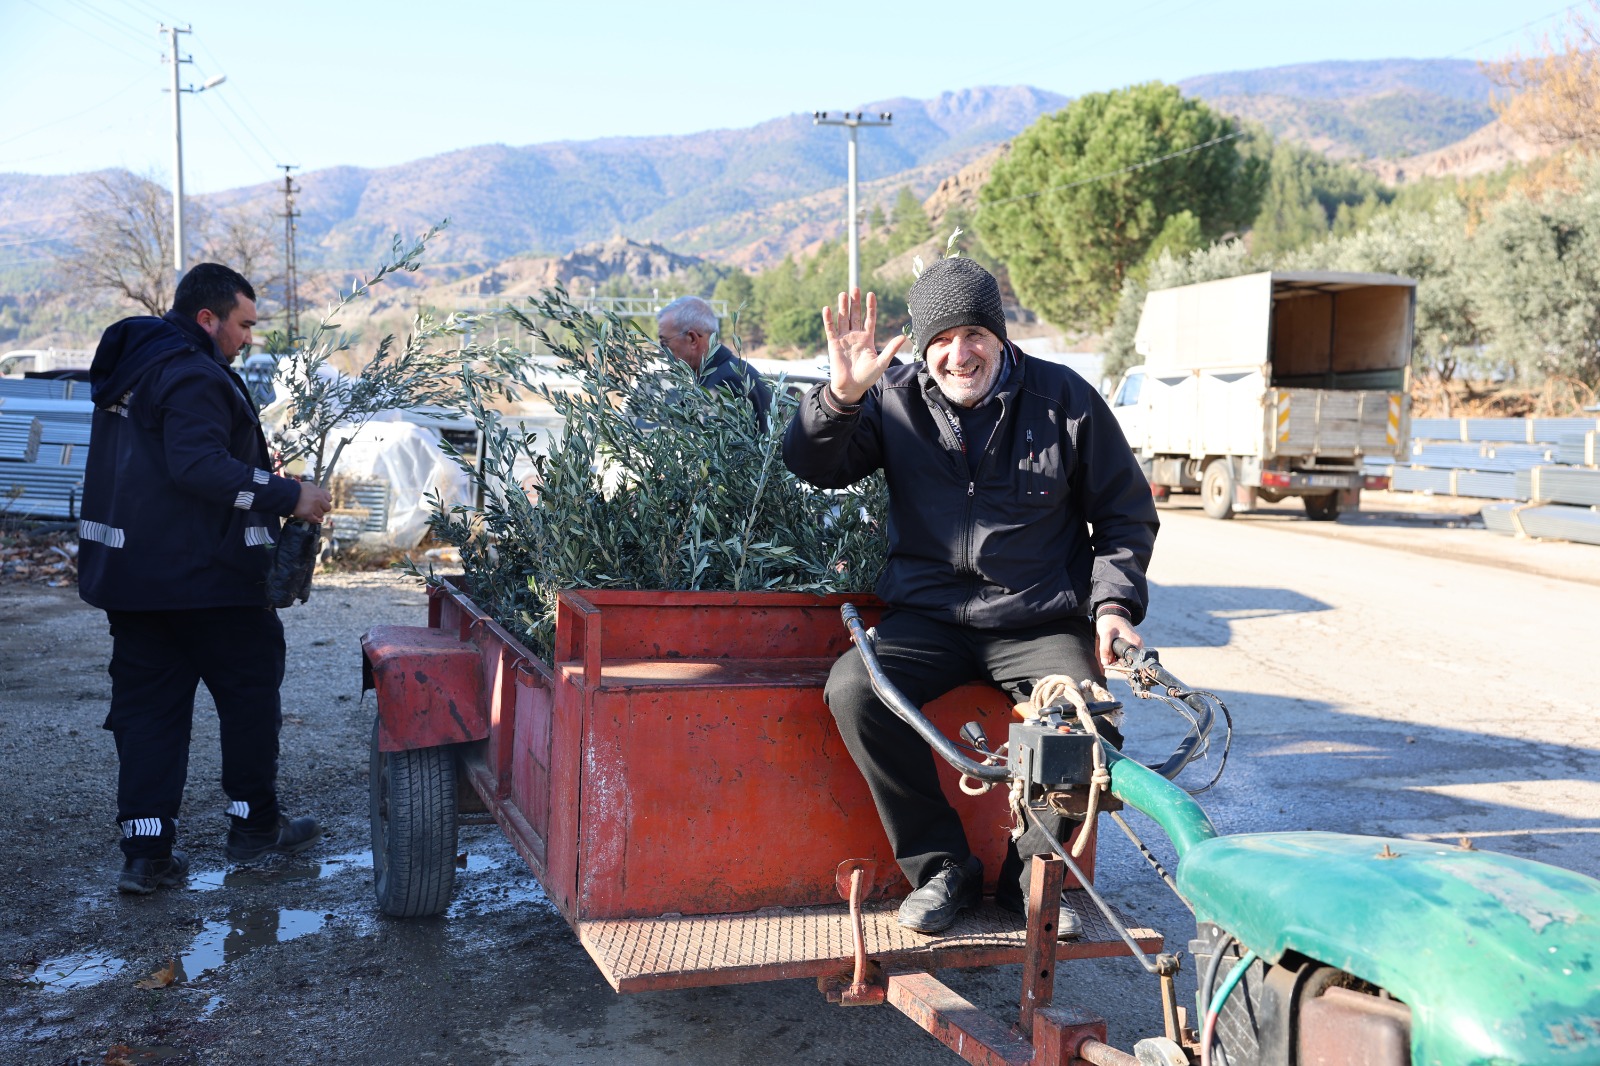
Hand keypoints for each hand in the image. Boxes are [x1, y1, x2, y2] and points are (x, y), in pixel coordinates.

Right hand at [292, 481, 332, 523]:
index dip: (325, 501)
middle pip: (327, 508)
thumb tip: (324, 496)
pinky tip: (310, 518)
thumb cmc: (297, 489)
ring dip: (316, 514)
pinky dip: (313, 520)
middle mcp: (318, 499)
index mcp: (320, 492)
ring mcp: (313, 507)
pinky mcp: (307, 514)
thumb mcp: (309, 486)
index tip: (321, 502)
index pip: (329, 499)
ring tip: (309, 511)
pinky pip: (314, 520)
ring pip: (321, 515)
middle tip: (316, 508)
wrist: (287, 494)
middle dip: (322, 508)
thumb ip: (318, 491)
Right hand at [822, 288, 906, 405]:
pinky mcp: (833, 344)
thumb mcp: (882, 362)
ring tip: (843, 294)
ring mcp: (843, 339)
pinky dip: (828, 319)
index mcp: (867, 339)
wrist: (851, 388)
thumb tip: (903, 337)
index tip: (871, 294)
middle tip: (855, 288)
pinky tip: (827, 309)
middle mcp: (855, 336)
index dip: (870, 307)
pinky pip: (830, 329)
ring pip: (843, 319)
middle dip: (855, 302)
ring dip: (842, 307)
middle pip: (855, 315)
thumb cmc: (867, 377)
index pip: (869, 319)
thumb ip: (890, 349)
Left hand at [1096, 613, 1141, 669]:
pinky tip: (1110, 653)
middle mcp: (1138, 645)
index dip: (1121, 665)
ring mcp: (1134, 645)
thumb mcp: (1106, 634)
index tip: (1111, 665)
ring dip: (1116, 659)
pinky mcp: (1129, 645)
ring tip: (1107, 655)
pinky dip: (1116, 656)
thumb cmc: (1110, 621)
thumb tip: (1106, 663)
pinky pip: (1123, 655)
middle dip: (1117, 663)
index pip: (1132, 661)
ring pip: (1125, 658)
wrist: (1111, 612)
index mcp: (1136, 643)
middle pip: (1129, 661)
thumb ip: (1105, 649)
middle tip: (1107, 661)